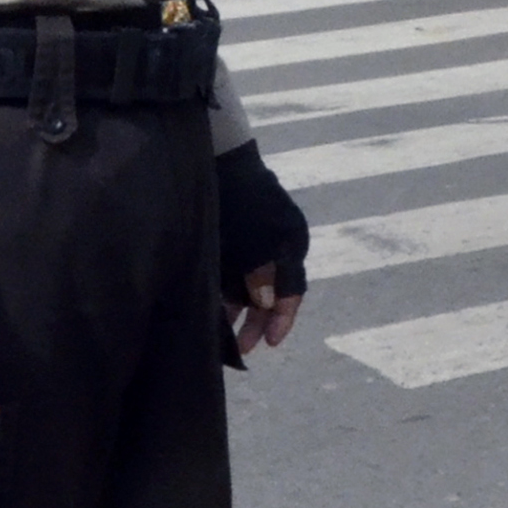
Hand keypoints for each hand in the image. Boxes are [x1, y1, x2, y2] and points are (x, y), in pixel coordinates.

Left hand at [215, 142, 310, 358]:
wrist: (218, 159)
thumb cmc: (238, 198)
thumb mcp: (253, 238)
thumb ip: (261, 272)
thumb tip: (269, 304)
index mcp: (291, 244)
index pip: (292, 290)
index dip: (283, 319)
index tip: (271, 342)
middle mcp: (278, 248)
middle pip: (272, 294)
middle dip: (259, 322)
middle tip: (243, 348)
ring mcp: (258, 245)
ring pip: (253, 288)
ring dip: (241, 311)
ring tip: (224, 335)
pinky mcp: (238, 243)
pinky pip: (237, 276)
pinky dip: (229, 293)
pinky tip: (214, 309)